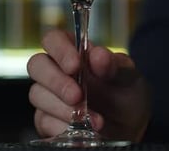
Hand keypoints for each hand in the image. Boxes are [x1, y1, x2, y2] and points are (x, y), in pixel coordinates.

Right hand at [26, 29, 150, 141]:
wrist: (131, 125)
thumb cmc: (125, 92)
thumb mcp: (128, 76)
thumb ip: (114, 65)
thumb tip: (98, 56)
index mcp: (74, 51)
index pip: (54, 39)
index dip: (59, 50)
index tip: (75, 65)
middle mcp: (57, 71)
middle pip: (37, 65)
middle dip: (56, 81)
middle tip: (78, 96)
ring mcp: (50, 96)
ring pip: (38, 95)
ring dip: (63, 108)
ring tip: (94, 119)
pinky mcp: (48, 120)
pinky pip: (44, 121)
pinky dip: (62, 126)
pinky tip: (82, 129)